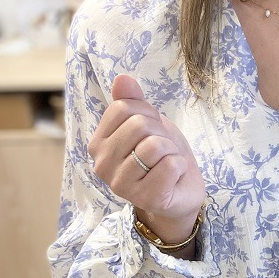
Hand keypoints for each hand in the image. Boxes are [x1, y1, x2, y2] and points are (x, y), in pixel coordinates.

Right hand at [87, 74, 205, 242]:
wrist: (180, 190)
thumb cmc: (161, 155)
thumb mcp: (147, 122)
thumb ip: (132, 101)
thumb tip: (122, 79)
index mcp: (98, 144)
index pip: (122, 108)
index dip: (146, 113)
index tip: (150, 130)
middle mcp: (102, 165)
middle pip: (138, 125)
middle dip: (160, 132)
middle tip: (161, 150)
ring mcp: (122, 185)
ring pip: (155, 146)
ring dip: (171, 150)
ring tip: (166, 163)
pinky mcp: (145, 199)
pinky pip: (170, 165)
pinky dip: (179, 166)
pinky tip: (173, 177)